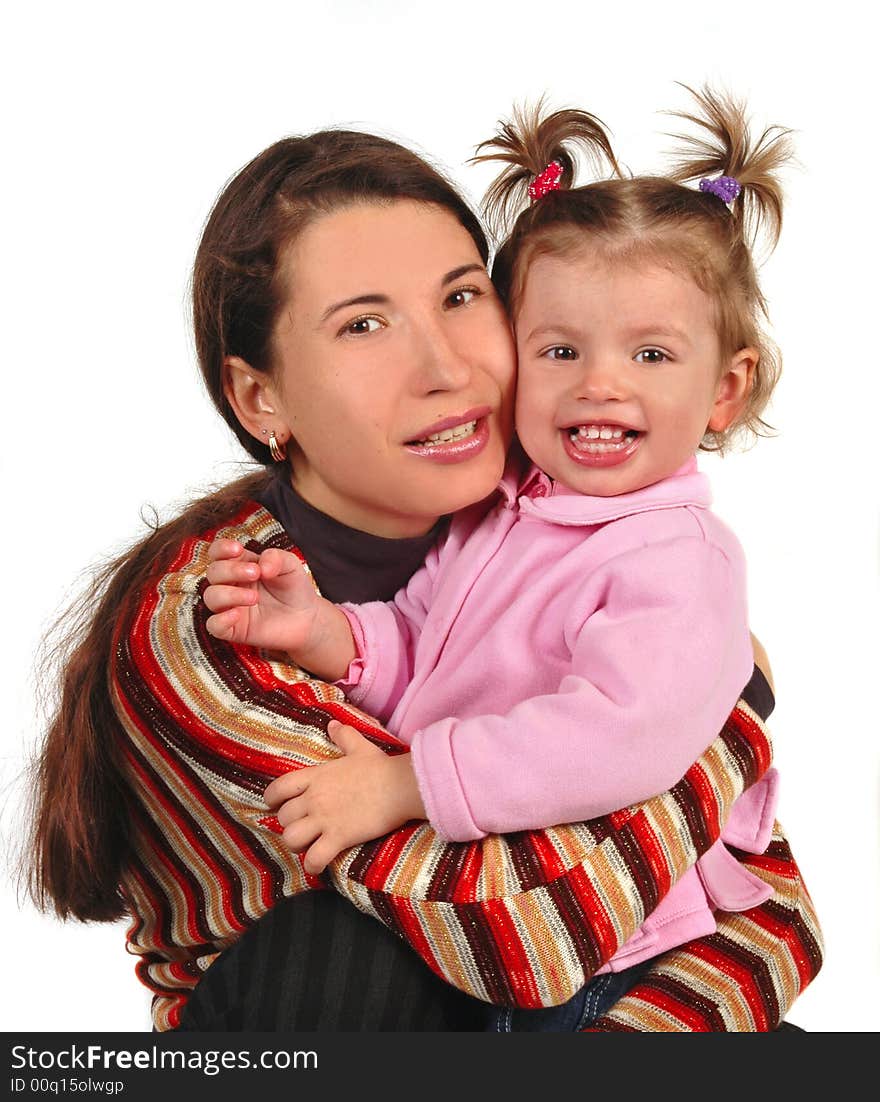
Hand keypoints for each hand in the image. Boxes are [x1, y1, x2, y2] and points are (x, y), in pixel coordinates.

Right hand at [203, 538, 321, 652]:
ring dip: (229, 594)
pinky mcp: (233, 629)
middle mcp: (231, 584)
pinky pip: (214, 625)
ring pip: (211, 597)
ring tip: (255, 597)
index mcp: (240, 564)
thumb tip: (261, 566)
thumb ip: (277, 558)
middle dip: (231, 570)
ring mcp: (230, 607)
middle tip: (255, 573)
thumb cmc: (294, 589)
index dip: (221, 548)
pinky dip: (220, 620)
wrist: (306, 619)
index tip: (237, 549)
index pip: (217, 552)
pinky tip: (237, 614)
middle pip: (213, 572)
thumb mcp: (291, 566)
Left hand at [264, 721, 425, 874]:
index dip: (272, 799)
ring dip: (297, 845)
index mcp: (316, 776)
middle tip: (303, 827)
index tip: (276, 805)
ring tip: (308, 846)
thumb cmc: (381, 767)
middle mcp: (315, 798)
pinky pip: (314, 858)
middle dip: (289, 825)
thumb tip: (333, 724)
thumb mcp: (359, 747)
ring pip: (291, 838)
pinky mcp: (338, 838)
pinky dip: (312, 866)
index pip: (279, 788)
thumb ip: (343, 736)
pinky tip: (317, 866)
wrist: (400, 786)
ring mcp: (325, 819)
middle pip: (283, 817)